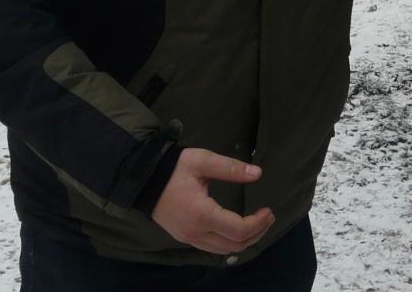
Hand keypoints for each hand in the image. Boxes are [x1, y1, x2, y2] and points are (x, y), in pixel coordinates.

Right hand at [151, 148, 274, 254]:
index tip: (268, 210)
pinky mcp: (185, 238)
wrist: (143, 179)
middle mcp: (196, 233)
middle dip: (257, 233)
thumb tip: (258, 173)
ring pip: (224, 251)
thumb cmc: (172, 169)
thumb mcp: (201, 161)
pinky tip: (237, 230)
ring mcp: (189, 238)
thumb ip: (230, 168)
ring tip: (257, 223)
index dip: (258, 223)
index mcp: (202, 215)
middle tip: (268, 216)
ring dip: (245, 240)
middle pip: (235, 245)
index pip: (239, 230)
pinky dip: (230, 242)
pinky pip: (213, 248)